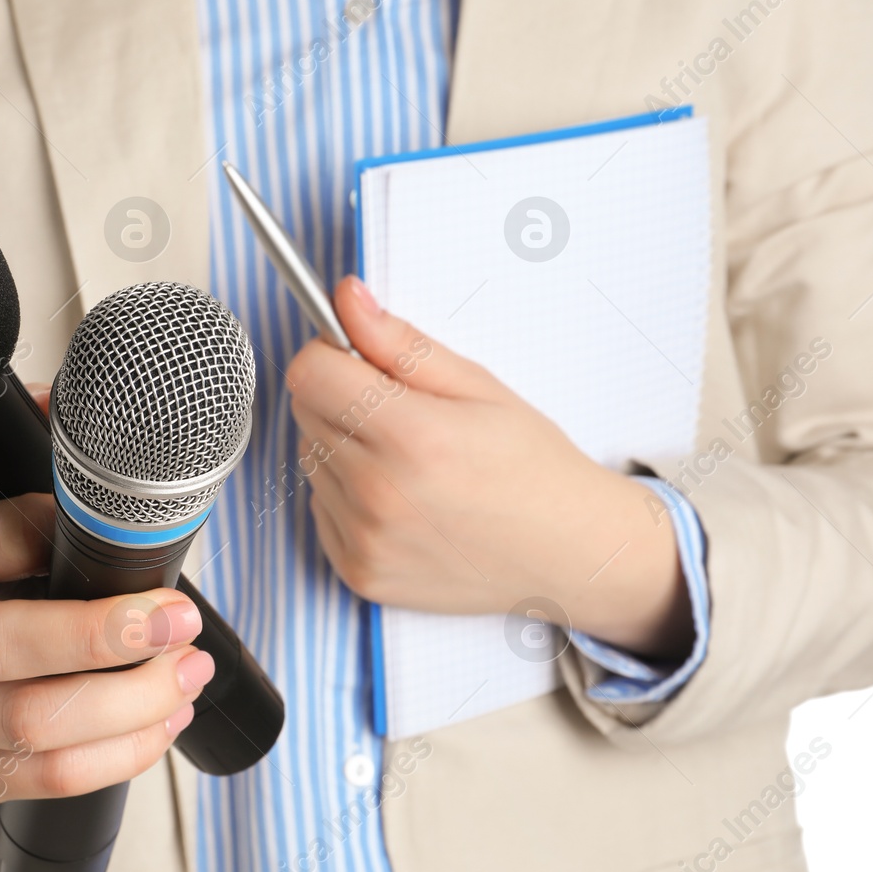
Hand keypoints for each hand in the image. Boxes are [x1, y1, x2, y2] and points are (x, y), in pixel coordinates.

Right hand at [0, 386, 215, 804]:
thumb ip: (40, 460)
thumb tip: (104, 397)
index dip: (71, 534)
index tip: (136, 535)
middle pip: (5, 646)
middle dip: (109, 637)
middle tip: (182, 622)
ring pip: (35, 723)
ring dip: (132, 704)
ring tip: (187, 674)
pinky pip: (49, 777)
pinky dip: (122, 754)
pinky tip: (163, 721)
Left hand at [286, 277, 692, 656]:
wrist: (566, 553)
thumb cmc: (531, 467)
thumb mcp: (478, 387)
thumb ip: (401, 343)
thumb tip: (346, 299)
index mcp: (411, 437)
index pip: (310, 374)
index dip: (331, 355)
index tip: (360, 361)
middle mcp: (379, 494)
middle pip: (306, 413)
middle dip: (341, 399)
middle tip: (402, 415)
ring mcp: (365, 540)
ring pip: (312, 461)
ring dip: (345, 450)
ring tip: (410, 463)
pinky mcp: (359, 572)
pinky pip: (321, 510)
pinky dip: (348, 498)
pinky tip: (403, 500)